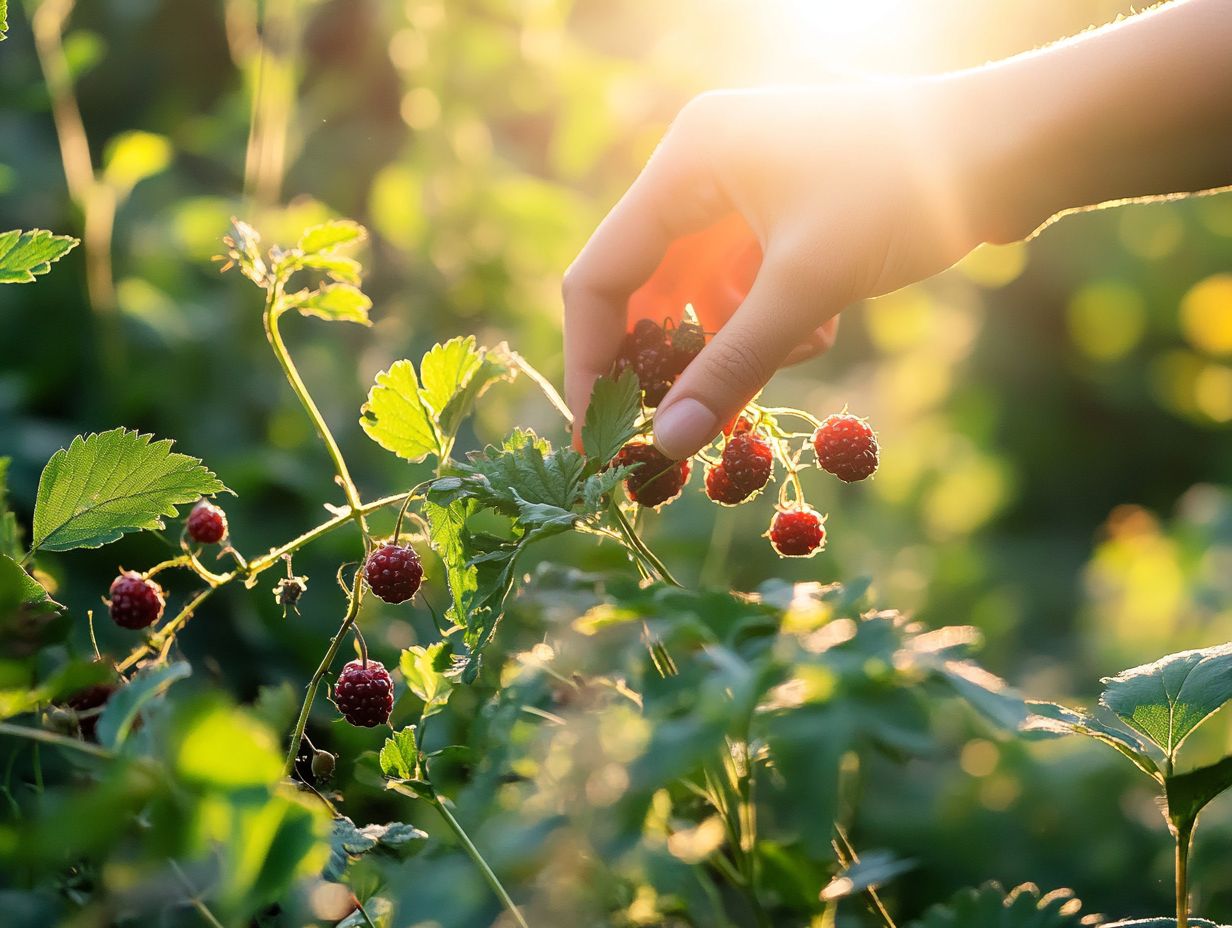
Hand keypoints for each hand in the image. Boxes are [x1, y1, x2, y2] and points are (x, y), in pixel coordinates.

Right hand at [563, 82, 986, 458]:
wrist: (1019, 147)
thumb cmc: (903, 194)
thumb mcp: (805, 289)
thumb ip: (729, 368)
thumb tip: (667, 446)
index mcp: (689, 158)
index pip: (604, 272)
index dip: (593, 359)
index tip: (599, 435)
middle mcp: (706, 165)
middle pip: (653, 287)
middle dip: (674, 361)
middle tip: (682, 428)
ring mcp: (748, 187)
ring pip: (706, 295)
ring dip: (736, 345)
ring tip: (785, 364)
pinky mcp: (788, 212)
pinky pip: (750, 285)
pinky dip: (773, 322)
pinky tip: (823, 330)